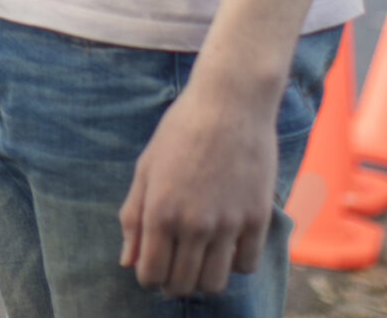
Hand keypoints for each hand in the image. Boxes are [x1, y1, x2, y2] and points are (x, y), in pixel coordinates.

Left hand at [117, 70, 279, 295]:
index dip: (149, 276)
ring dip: (204, 278)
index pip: (150, 274)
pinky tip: (228, 243)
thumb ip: (134, 218)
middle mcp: (193, 223)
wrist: (230, 102)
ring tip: (202, 258)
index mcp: (159, 212)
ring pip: (215, 283)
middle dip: (174, 281)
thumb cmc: (181, 130)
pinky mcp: (258, 217)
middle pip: (182, 285)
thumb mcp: (146, 168)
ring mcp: (228, 223)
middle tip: (177, 263)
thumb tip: (128, 262)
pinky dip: (235, 262)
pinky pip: (246, 265)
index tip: (155, 265)